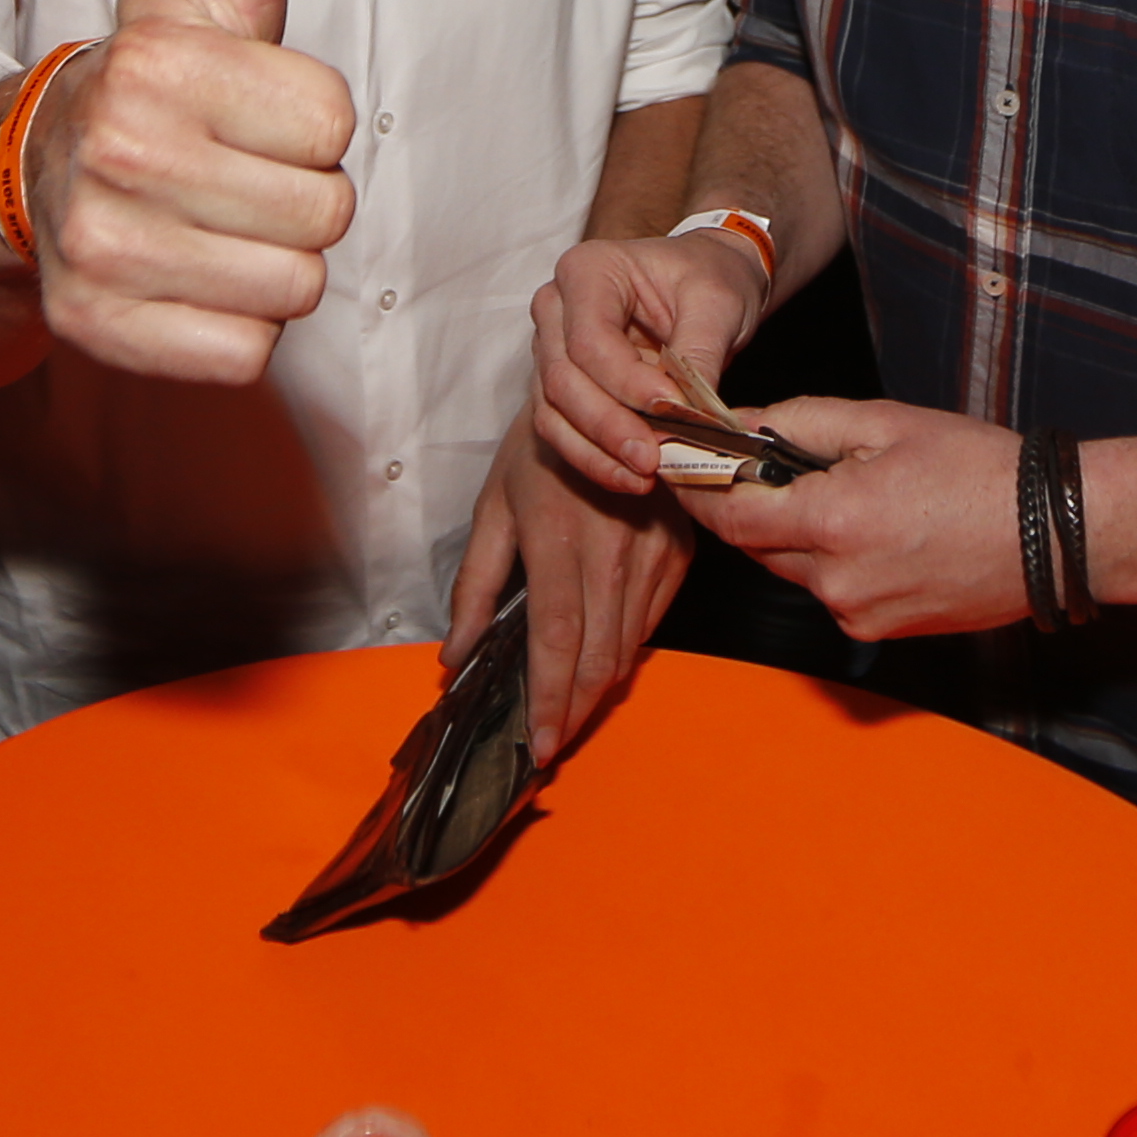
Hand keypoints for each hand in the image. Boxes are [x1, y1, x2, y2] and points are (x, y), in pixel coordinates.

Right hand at [22, 0, 358, 385]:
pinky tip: (190, 280)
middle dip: (298, 197)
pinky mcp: (99, 333)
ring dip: (270, 264)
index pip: (333, 121)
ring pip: (292, 288)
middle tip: (236, 174)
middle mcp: (115, 155)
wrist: (29, 180)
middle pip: (325, 212)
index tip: (253, 111)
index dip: (308, 120)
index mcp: (153, 65)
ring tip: (214, 225)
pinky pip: (245, 352)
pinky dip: (233, 327)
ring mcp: (101, 250)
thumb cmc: (155, 81)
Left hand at [449, 407, 685, 765]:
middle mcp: (612, 549)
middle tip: (553, 742)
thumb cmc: (542, 446)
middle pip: (599, 657)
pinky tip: (603, 659)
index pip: (556, 641)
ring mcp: (654, 549)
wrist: (611, 389)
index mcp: (557, 538)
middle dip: (575, 711)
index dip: (549, 701)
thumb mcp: (493, 508)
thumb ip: (474, 587)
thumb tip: (456, 655)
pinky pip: (655, 618)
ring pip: (631, 646)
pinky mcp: (680, 548)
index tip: (539, 747)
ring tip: (571, 711)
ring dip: (600, 687)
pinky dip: (628, 648)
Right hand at [522, 219, 771, 495]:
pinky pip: (561, 428)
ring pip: (553, 411)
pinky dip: (593, 458)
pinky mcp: (560, 383)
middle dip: (608, 426)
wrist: (707, 282)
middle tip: (652, 460)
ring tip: (643, 477)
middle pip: (563, 378)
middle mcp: (555, 306)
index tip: (672, 410)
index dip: (626, 383)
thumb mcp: (717, 301)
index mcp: (587, 270)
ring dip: (596, 452)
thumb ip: (698, 352)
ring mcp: (550, 347)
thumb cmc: (710, 277)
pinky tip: (630, 477)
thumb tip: (688, 413)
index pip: (590, 340)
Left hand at [685, 397, 1026, 641]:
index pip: (730, 518)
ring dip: (793, 534)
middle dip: (747, 508)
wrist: (1054, 534)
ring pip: (793, 570)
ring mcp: (858, 615)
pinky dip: (832, 560)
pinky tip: (874, 529)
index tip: (677, 466)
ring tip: (838, 491)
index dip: (698, 491)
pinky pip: (831, 591)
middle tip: (753, 466)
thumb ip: (802, 422)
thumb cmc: (979, 468)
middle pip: (755, 546)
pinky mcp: (880, 632)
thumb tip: (742, 422)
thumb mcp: (886, 422)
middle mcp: (837, 581)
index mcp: (834, 521)